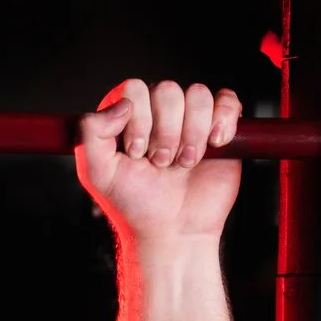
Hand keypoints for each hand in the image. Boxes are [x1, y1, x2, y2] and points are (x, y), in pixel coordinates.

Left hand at [73, 78, 241, 245]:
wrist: (173, 231)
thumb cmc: (135, 203)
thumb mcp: (98, 172)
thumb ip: (92, 132)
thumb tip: (122, 104)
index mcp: (129, 117)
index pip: (135, 89)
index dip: (138, 120)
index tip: (136, 154)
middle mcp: (159, 114)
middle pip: (168, 91)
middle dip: (165, 132)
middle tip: (161, 163)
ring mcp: (191, 119)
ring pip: (198, 95)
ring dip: (192, 133)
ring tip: (184, 163)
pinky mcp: (220, 129)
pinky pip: (227, 101)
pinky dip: (223, 120)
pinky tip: (214, 145)